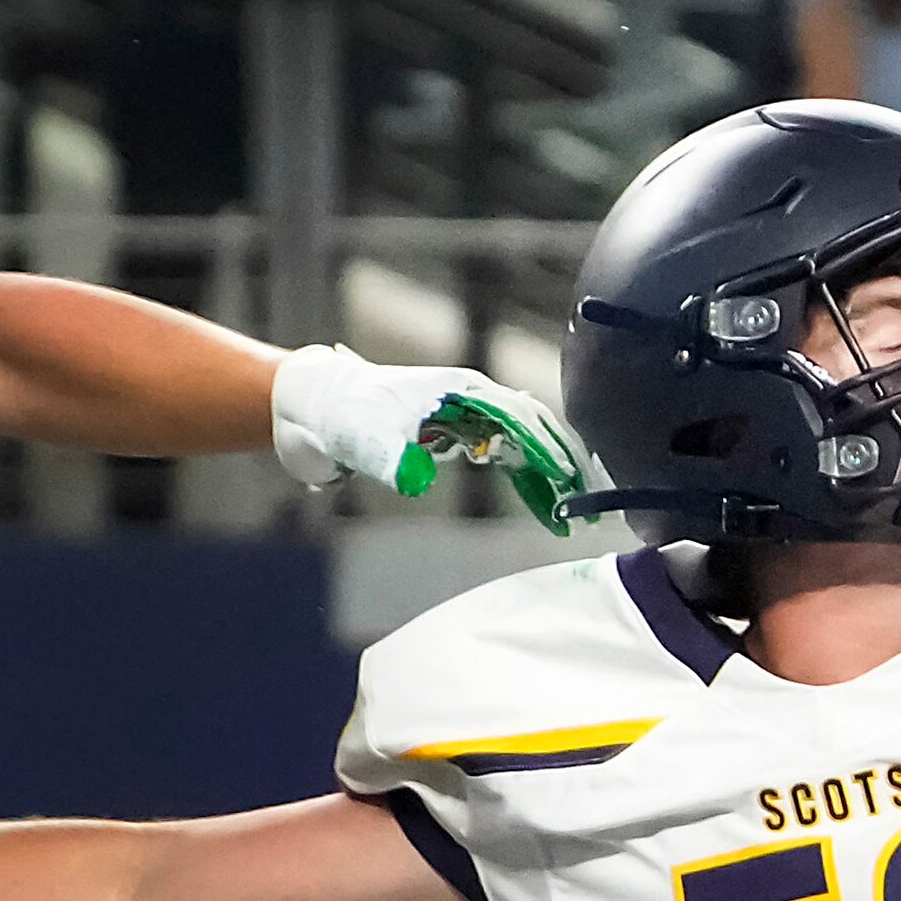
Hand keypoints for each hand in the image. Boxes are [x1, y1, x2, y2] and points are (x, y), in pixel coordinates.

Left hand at [271, 343, 590, 532]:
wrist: (311, 405)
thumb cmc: (341, 410)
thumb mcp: (363, 435)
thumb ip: (391, 456)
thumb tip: (416, 480)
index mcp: (463, 389)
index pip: (523, 418)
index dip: (552, 450)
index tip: (574, 482)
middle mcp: (471, 399)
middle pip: (533, 430)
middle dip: (563, 464)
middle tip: (589, 505)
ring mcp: (463, 416)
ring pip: (522, 443)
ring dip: (548, 474)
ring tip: (572, 511)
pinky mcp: (451, 435)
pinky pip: (502, 454)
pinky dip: (524, 477)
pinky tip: (541, 501)